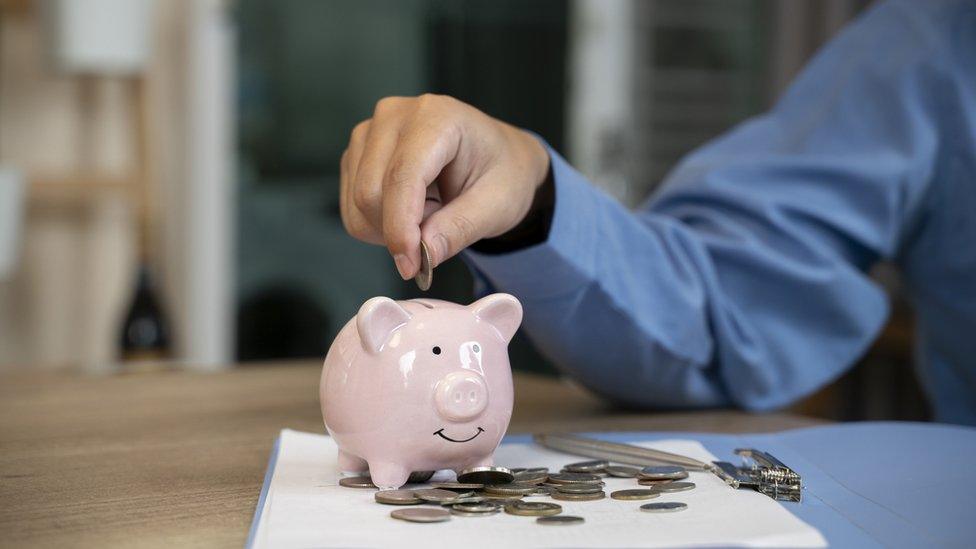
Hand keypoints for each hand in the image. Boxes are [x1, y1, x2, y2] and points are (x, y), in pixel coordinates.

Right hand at [340, 94, 549, 278]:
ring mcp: (370, 133)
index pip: (402, 176)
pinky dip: (378, 224)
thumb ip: (460, 229)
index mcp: (437, 117)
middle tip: (439, 227)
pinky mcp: (357, 154)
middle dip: (400, 230)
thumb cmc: (501, 173)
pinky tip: (410, 209)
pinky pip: (351, 207)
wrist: (497, 159)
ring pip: (357, 202)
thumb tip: (423, 255)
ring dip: (389, 228)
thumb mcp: (497, 205)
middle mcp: (395, 116)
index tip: (411, 266)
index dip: (401, 226)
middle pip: (370, 192)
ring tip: (429, 211)